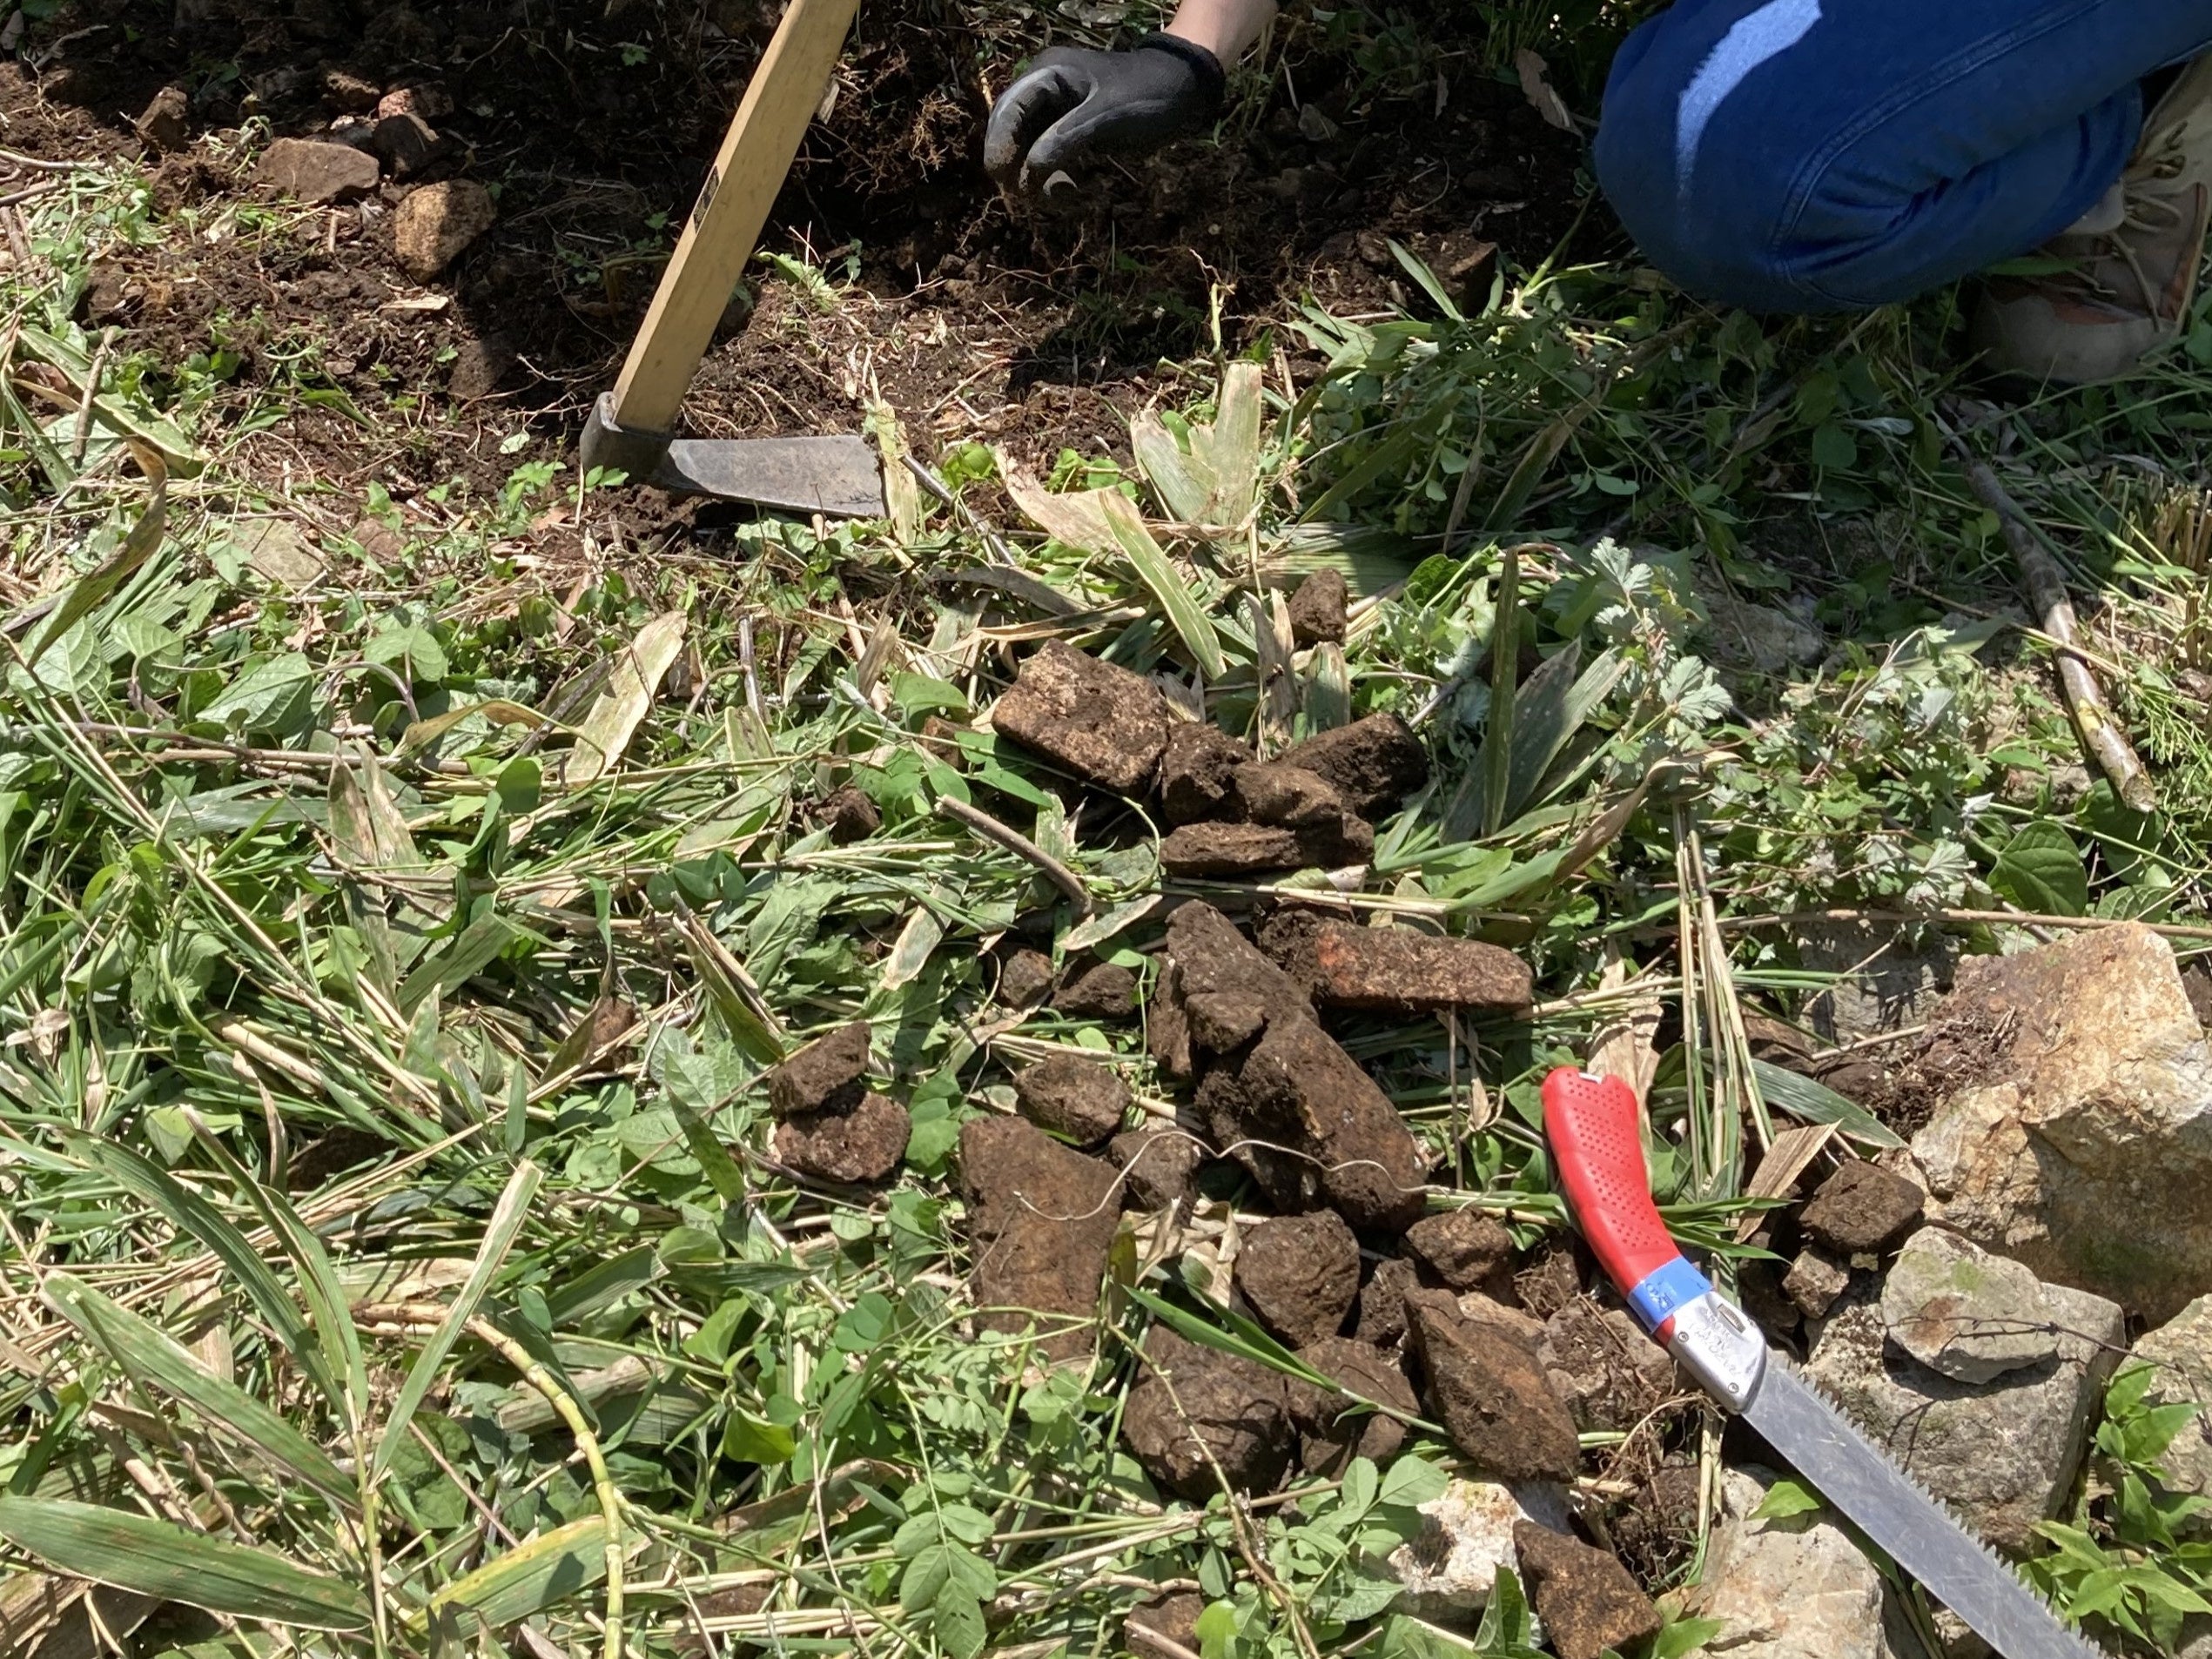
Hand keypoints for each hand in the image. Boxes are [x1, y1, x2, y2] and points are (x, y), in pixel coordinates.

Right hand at [984, 34, 1224, 194]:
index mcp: (1048, 74)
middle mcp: (1045, 90)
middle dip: (1017, 165)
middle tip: (1027, 196)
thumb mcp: (1106, 116)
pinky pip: (1049, 158)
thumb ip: (1065, 140)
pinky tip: (1070, 192)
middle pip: (1012, 131)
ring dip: (1037, 177)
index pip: (1009, 109)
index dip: (999, 144)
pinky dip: (1054, 177)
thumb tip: (1029, 171)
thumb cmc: (1146, 94)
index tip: (1002, 177)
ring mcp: (1057, 111)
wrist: (1182, 91)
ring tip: (1061, 196)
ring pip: (1029, 149)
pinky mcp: (1070, 131)